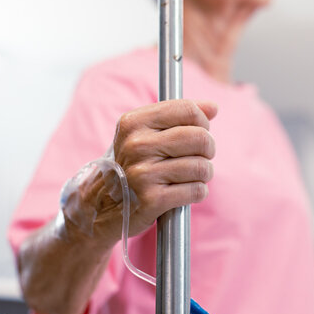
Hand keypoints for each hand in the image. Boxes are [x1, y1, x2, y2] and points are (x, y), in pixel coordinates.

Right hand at [92, 100, 217, 244]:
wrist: (101, 206)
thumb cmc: (132, 165)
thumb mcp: (145, 134)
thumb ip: (179, 116)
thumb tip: (213, 107)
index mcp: (133, 123)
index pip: (188, 110)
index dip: (202, 123)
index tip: (199, 132)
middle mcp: (136, 146)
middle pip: (200, 137)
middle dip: (208, 149)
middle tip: (199, 157)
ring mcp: (143, 174)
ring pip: (202, 166)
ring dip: (204, 174)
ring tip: (189, 177)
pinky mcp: (152, 200)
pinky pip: (196, 190)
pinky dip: (198, 192)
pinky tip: (185, 192)